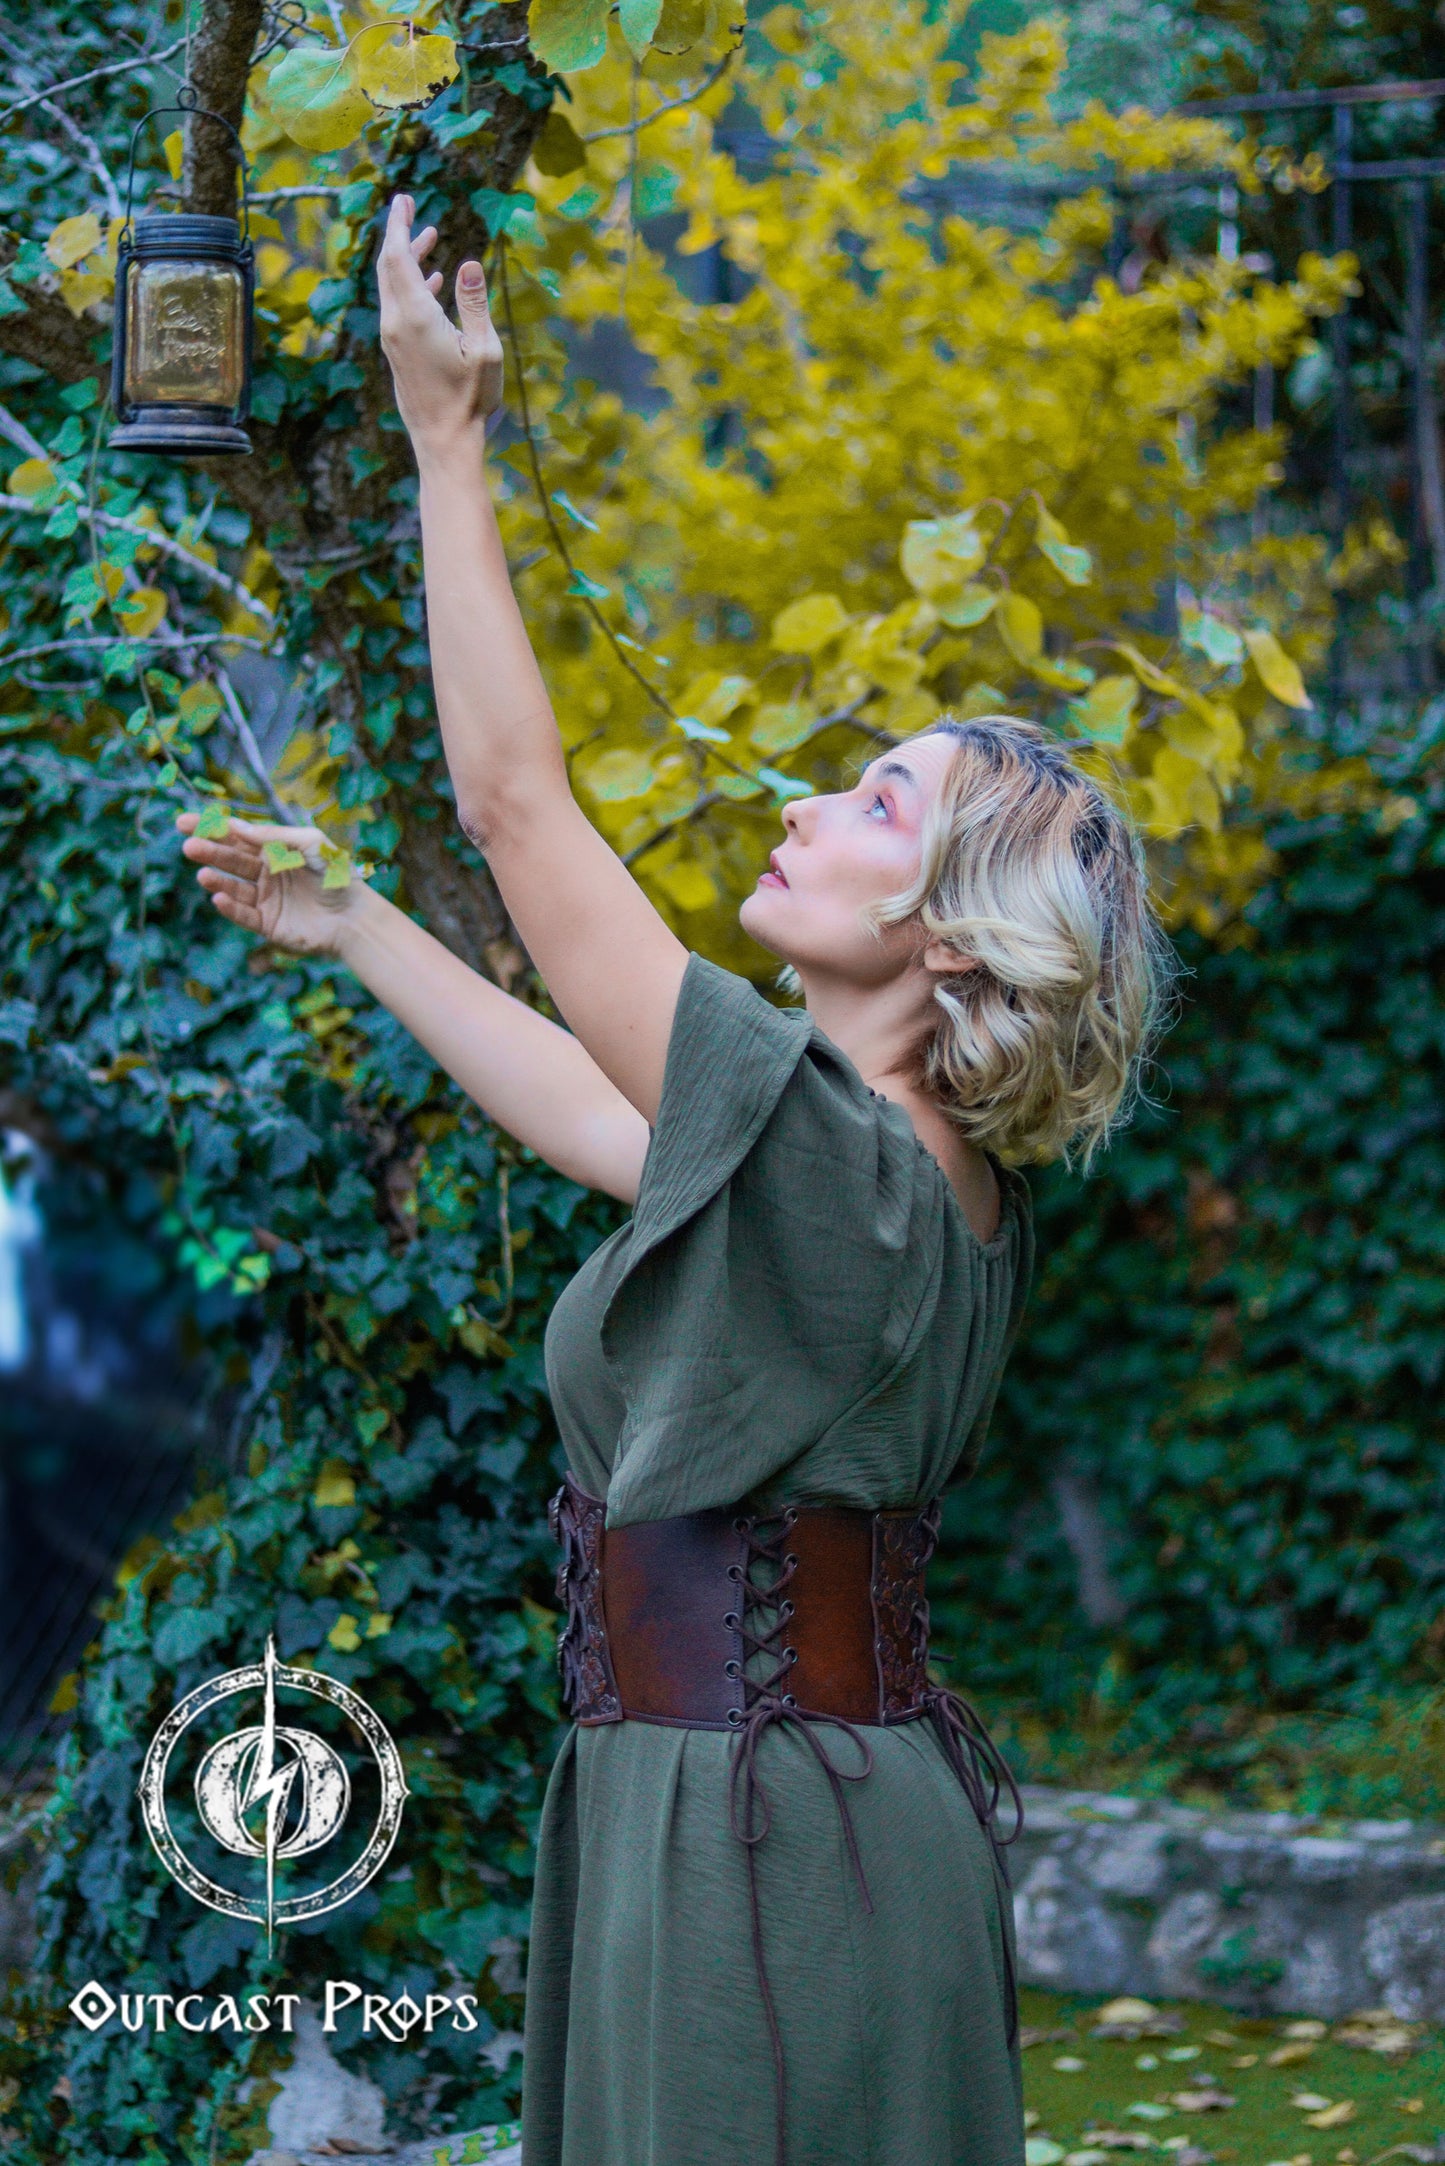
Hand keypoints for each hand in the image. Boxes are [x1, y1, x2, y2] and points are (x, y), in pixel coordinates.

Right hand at [176, 813, 364, 957]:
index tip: (184, 822)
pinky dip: (230, 907)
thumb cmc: (338, 875)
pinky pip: (244, 915)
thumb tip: (237, 827)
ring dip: (217, 880)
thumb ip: (274, 836)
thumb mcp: (310, 844)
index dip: (211, 828)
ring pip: (233, 887)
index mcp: (275, 850)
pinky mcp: (269, 924)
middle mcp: (267, 873)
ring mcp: (266, 899)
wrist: (356, 916)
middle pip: (230, 860)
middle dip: (209, 852)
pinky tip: (218, 898)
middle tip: (189, 847)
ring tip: (204, 875)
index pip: (237, 836)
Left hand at [377, 193, 503, 456]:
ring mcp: (393, 339)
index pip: (397, 257)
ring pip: (393, 286)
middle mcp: (396, 324)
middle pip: (388, 266)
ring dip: (409, 259)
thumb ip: (474, 303)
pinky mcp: (398, 352)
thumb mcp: (484, 349)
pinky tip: (434, 281)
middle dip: (398, 234)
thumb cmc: (469, 400)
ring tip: (430, 238)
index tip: (402, 200)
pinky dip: (412, 285)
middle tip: (408, 206)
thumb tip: (467, 262)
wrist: (443, 441)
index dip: (398, 225)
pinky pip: (398, 306)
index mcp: (415, 317)